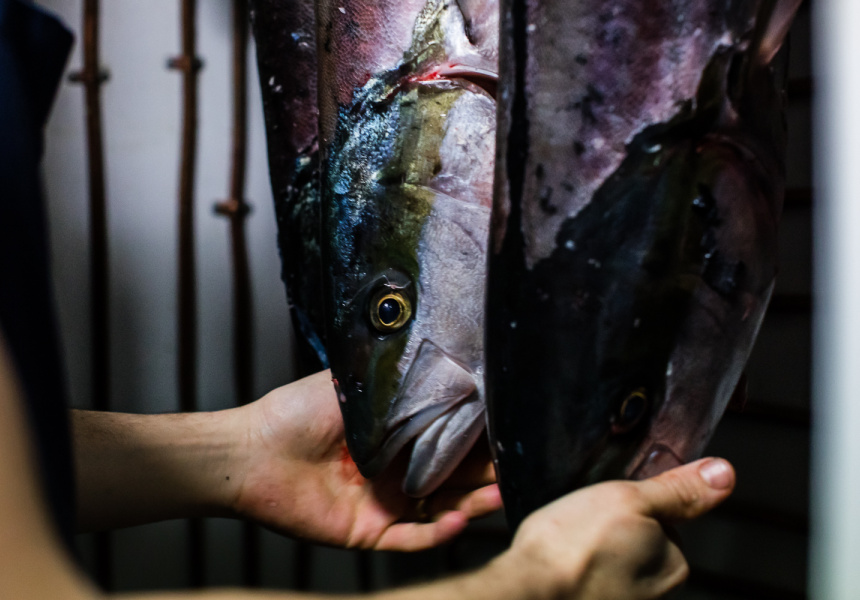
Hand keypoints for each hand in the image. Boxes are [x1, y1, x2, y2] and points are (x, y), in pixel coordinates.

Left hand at [229, 370, 501, 550]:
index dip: (478, 438)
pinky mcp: (368, 531)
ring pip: (441, 510)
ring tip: (499, 494)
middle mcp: (395, 471)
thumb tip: (440, 361)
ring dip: (472, 505)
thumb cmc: (295, 413)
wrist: (251, 451)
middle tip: (518, 466)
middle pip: (453, 477)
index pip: (448, 439)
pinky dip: (436, 534)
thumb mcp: (355, 386)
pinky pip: (410, 539)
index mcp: (395, 436)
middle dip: (487, 474)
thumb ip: (396, 382)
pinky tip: (456, 521)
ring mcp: (384, 503)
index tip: (508, 429)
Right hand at [492, 458, 734, 599]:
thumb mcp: (630, 499)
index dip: (633, 504)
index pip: (663, 523)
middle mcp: (654, 596)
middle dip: (612, 532)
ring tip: (564, 540)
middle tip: (582, 518)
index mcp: (672, 565)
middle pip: (637, 547)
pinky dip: (571, 569)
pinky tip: (554, 561)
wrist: (527, 591)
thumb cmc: (574, 546)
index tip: (607, 500)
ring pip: (609, 566)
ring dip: (588, 552)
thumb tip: (724, 473)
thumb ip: (677, 490)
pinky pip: (586, 582)